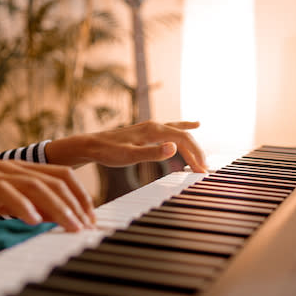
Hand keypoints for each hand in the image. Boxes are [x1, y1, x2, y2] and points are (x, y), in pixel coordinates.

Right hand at [0, 156, 95, 231]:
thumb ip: (23, 203)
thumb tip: (48, 215)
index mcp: (20, 169)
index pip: (61, 176)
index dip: (81, 195)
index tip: (90, 217)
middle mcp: (14, 168)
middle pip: (56, 180)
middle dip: (77, 204)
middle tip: (88, 227)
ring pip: (38, 186)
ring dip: (59, 208)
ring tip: (72, 227)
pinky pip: (7, 193)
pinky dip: (23, 206)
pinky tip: (33, 220)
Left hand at [45, 121, 208, 173]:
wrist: (92, 145)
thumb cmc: (109, 152)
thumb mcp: (130, 155)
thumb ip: (152, 153)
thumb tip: (174, 148)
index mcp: (154, 130)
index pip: (183, 139)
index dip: (196, 154)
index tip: (202, 170)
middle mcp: (155, 125)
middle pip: (184, 135)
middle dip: (196, 152)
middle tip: (204, 170)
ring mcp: (151, 127)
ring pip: (179, 132)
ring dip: (193, 144)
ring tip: (203, 156)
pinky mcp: (147, 131)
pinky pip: (172, 128)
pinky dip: (185, 127)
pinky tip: (195, 124)